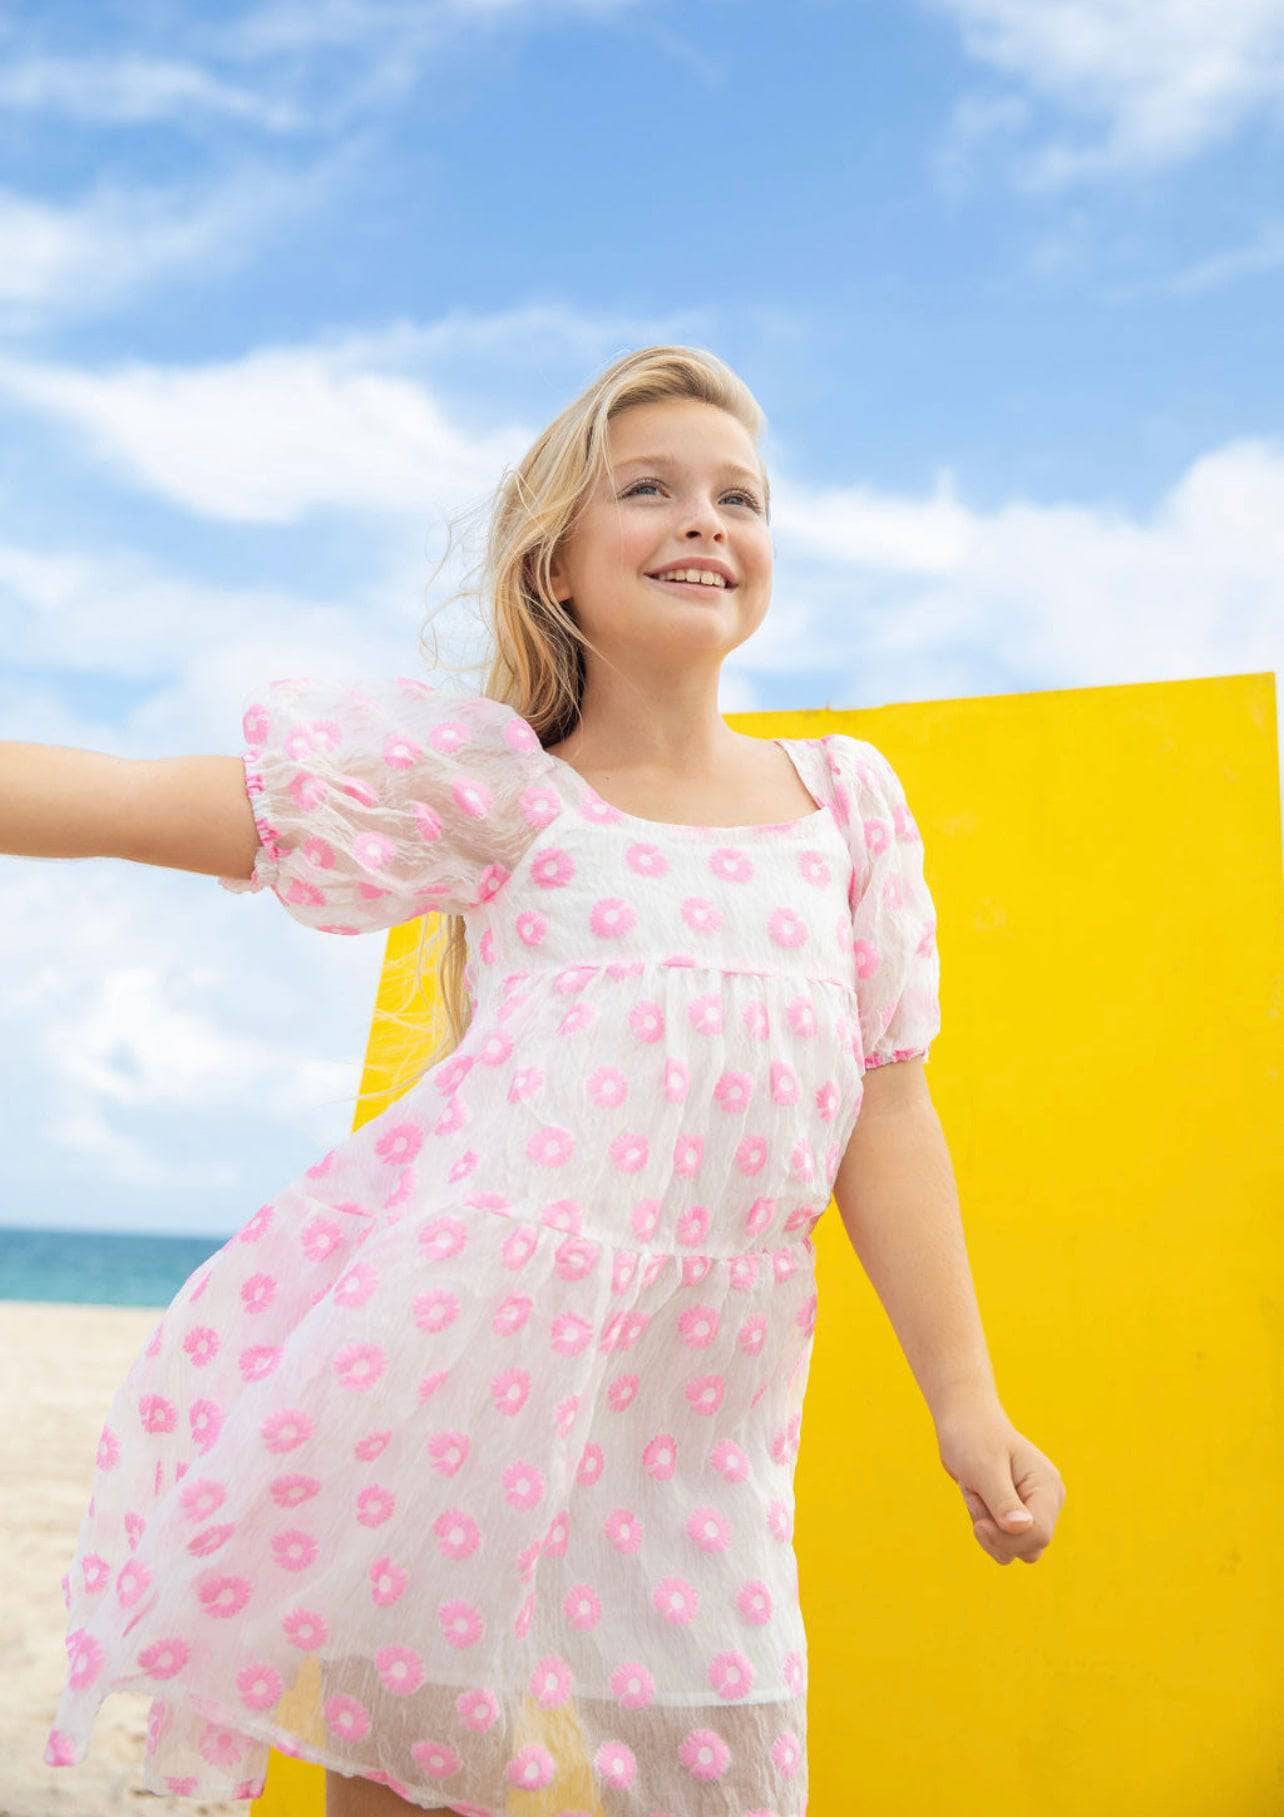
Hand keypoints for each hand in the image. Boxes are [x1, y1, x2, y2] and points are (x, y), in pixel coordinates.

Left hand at [933, 1405, 1065, 1564]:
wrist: (963, 1421)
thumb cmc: (973, 1438)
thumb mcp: (984, 1468)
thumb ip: (1003, 1500)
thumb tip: (1022, 1528)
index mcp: (1047, 1487)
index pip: (1039, 1535)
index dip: (1007, 1538)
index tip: (980, 1524)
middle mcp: (1047, 1501)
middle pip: (1028, 1548)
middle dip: (995, 1533)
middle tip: (977, 1497)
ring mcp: (1032, 1508)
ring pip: (1015, 1549)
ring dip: (987, 1529)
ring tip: (976, 1494)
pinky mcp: (1016, 1514)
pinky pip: (1003, 1541)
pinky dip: (984, 1526)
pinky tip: (977, 1498)